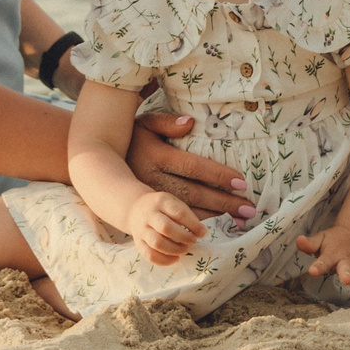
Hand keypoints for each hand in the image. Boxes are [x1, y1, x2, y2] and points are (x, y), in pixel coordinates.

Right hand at [126, 114, 257, 222]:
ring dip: (216, 217)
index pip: (193, 167)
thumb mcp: (145, 124)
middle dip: (224, 202)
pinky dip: (199, 224)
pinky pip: (178, 219)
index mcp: (157, 156)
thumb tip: (190, 122)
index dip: (217, 175)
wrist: (100, 163)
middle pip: (195, 193)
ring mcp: (153, 196)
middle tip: (249, 209)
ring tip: (240, 221)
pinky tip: (218, 227)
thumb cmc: (133, 139)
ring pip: (188, 211)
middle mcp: (155, 179)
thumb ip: (167, 122)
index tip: (241, 182)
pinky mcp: (152, 208)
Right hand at [129, 190, 205, 263]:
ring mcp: (142, 229)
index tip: (203, 233)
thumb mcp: (173, 203)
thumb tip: (202, 233)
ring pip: (157, 243)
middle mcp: (149, 215)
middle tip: (192, 241)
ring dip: (174, 250)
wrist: (135, 209)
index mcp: (161, 201)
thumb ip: (187, 216)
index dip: (193, 225)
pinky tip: (175, 259)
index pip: (178, 213)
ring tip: (184, 249)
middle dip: (183, 237)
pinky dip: (164, 260)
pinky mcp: (138, 243)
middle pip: (166, 227)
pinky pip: (149, 255)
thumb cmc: (162, 208)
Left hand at [295, 224, 349, 304]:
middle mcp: (348, 261)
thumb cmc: (334, 240)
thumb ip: (310, 243)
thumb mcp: (321, 238)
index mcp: (333, 253)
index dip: (319, 266)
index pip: (325, 260)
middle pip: (347, 268)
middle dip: (347, 274)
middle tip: (346, 281)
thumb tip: (299, 241)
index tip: (313, 271)